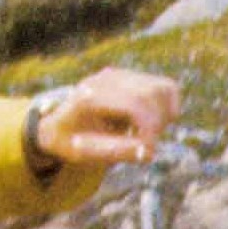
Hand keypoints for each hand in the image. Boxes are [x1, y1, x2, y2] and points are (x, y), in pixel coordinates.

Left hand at [35, 66, 180, 171]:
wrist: (59, 125)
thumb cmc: (70, 142)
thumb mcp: (83, 153)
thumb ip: (116, 152)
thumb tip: (149, 151)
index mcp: (89, 96)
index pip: (135, 104)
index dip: (149, 129)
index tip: (148, 152)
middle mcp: (106, 79)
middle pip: (152, 94)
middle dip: (156, 124)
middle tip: (144, 145)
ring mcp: (122, 74)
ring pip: (164, 89)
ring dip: (164, 116)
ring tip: (145, 134)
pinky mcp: (134, 77)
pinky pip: (167, 88)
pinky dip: (168, 108)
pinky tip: (152, 123)